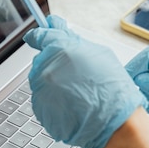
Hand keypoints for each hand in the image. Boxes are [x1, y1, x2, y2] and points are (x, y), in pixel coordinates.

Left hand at [24, 15, 146, 147]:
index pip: (39, 36)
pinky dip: (53, 100)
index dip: (38, 35)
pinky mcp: (39, 109)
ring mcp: (40, 91)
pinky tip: (71, 104)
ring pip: (40, 80)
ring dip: (53, 82)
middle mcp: (45, 69)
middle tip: (74, 74)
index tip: (35, 36)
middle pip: (40, 60)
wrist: (113, 122)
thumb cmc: (111, 88)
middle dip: (53, 63)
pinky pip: (42, 99)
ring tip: (77, 92)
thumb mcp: (98, 53)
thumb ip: (71, 38)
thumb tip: (54, 26)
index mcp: (59, 50)